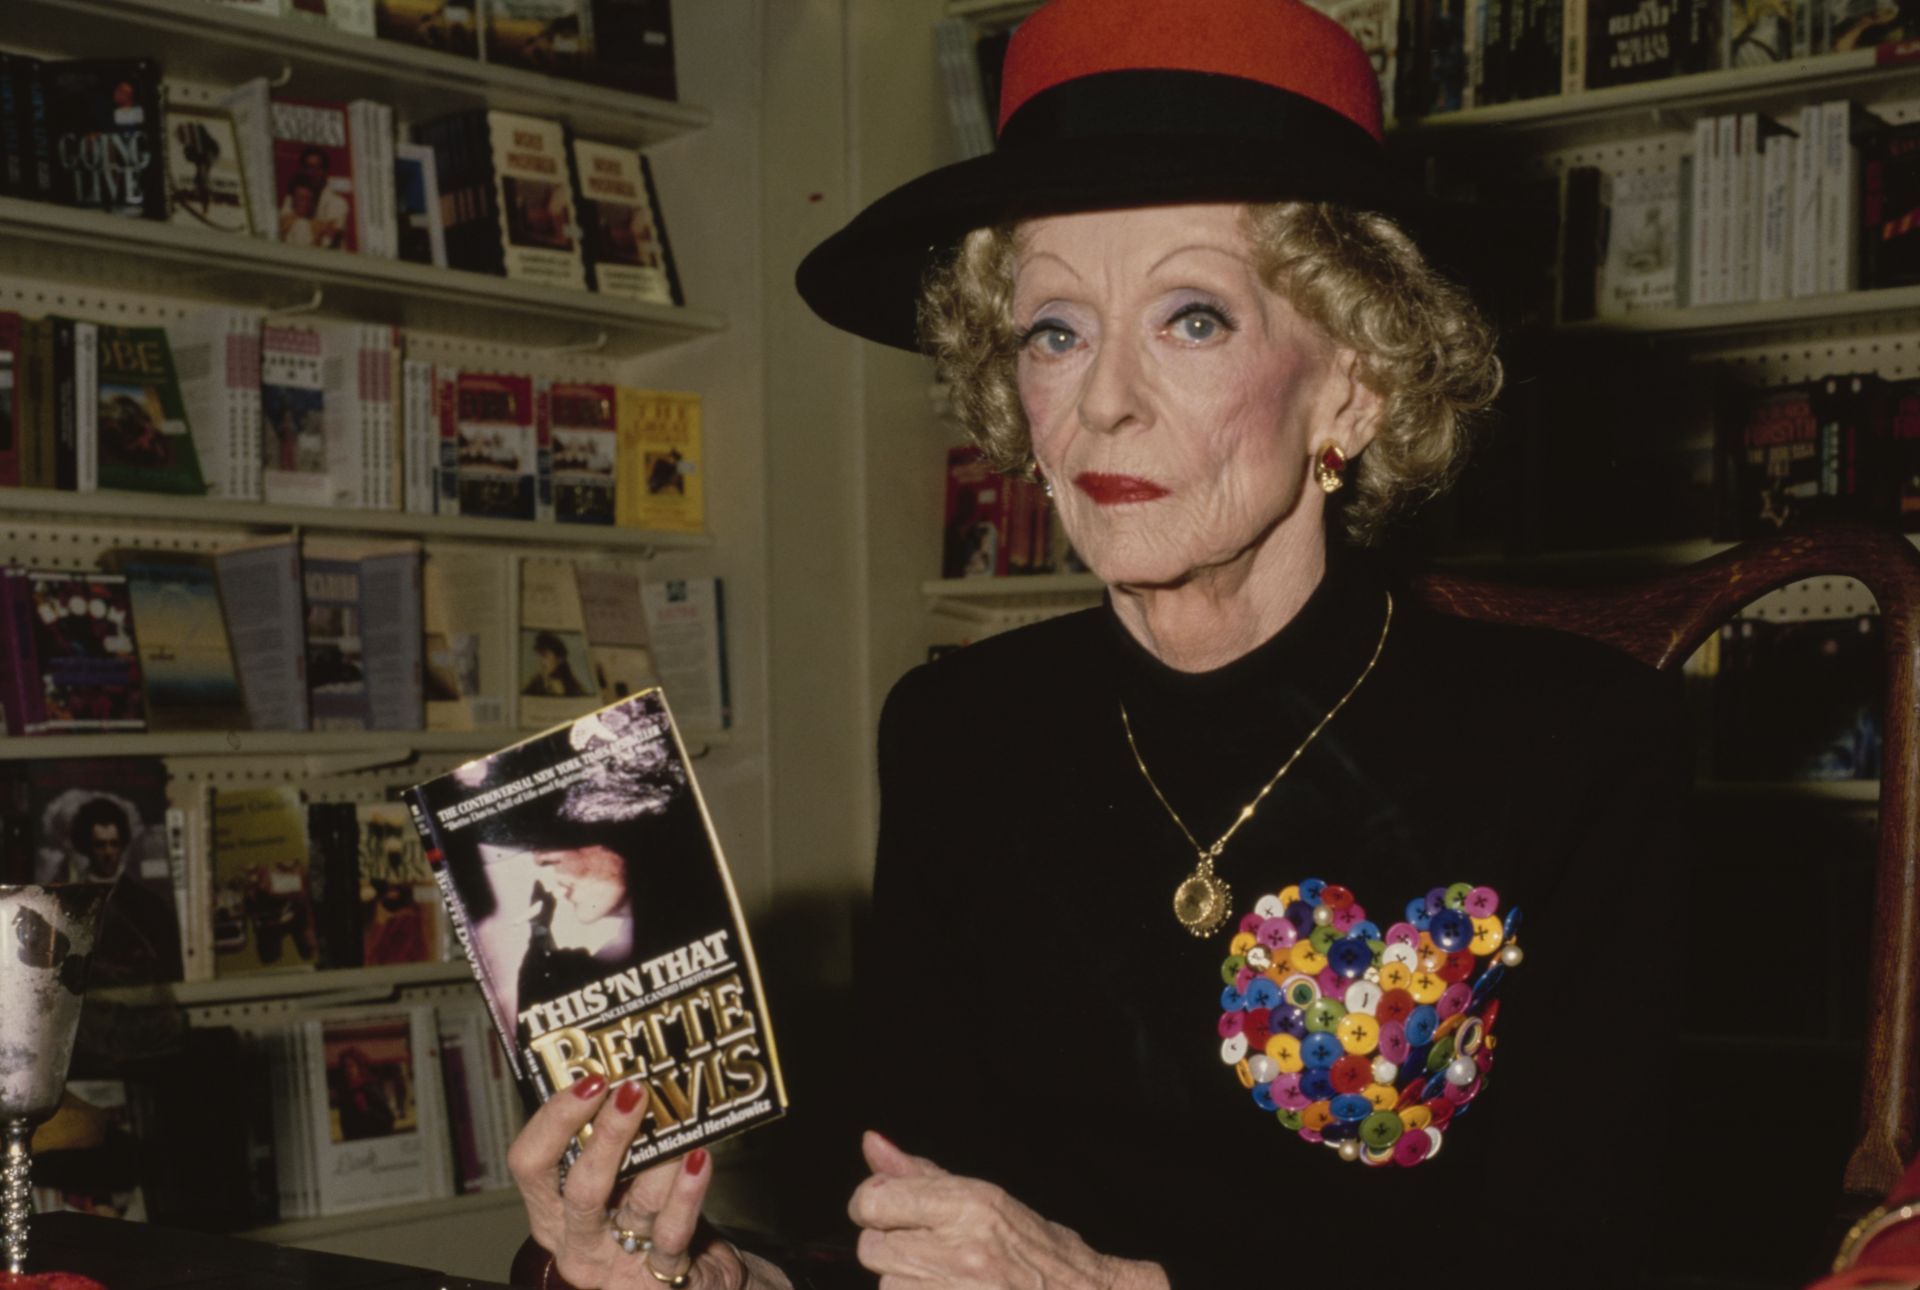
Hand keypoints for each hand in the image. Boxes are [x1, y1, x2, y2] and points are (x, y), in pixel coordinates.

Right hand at [507, 1075, 786, 1289]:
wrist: (694, 1281)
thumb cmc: (647, 1220)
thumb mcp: (617, 1183)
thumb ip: (611, 1144)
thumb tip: (625, 1078)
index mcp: (552, 1212)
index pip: (530, 1164)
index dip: (555, 1118)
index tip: (592, 1079)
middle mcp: (577, 1241)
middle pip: (580, 1189)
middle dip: (608, 1135)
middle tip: (633, 1092)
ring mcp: (617, 1264)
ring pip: (635, 1207)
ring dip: (660, 1161)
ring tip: (682, 1126)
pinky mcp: (659, 1279)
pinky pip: (672, 1234)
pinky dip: (687, 1193)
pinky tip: (698, 1160)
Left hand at [847, 1132, 1167, 1288]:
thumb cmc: (1038, 1252)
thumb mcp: (985, 1200)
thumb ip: (921, 1175)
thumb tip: (873, 1143)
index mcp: (971, 1206)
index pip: (873, 1200)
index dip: (873, 1208)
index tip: (889, 1214)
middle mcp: (964, 1250)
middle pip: (873, 1248)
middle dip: (894, 1249)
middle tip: (932, 1252)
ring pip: (888, 1285)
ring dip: (909, 1283)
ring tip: (950, 1281)